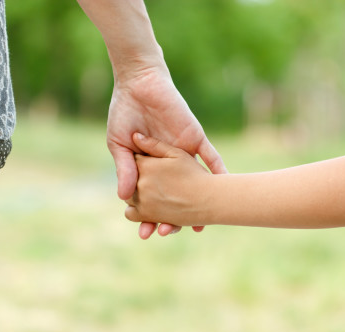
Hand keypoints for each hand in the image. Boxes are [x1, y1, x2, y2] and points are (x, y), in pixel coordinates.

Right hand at [106, 66, 226, 238]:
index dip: (149, 215)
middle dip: (172, 216)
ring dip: (198, 203)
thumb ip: (124, 169)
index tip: (146, 233)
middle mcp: (170, 164)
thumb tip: (123, 198)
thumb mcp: (120, 145)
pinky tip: (224, 190)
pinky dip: (218, 172)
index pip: (153, 197)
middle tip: (167, 232)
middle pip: (176, 196)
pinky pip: (211, 157)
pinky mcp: (195, 139)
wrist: (139, 84)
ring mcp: (184, 153)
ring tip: (197, 226)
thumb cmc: (124, 114)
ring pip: (196, 183)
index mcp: (150, 167)